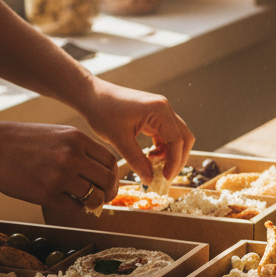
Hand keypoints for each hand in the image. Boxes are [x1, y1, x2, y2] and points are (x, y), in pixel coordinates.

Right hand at [0, 120, 117, 213]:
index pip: (110, 161)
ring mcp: (60, 176)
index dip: (114, 175)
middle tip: (105, 197)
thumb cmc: (21, 141)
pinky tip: (71, 204)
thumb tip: (99, 171)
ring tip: (87, 203)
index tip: (109, 182)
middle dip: (110, 192)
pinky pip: (75, 208)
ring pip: (95, 197)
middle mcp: (72, 156)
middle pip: (108, 180)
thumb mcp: (56, 134)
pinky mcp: (47, 194)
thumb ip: (79, 149)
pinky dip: (78, 209)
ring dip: (95, 203)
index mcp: (77, 138)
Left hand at [79, 81, 194, 183]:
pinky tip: (150, 155)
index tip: (166, 178)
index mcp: (159, 111)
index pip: (177, 140)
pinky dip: (163, 147)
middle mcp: (164, 108)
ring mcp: (161, 110)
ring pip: (177, 136)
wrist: (91, 95)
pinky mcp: (154, 114)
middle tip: (166, 175)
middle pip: (184, 137)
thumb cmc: (103, 113)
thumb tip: (150, 180)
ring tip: (154, 165)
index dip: (175, 162)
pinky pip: (166, 133)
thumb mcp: (119, 140)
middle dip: (178, 158)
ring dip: (170, 153)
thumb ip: (137, 161)